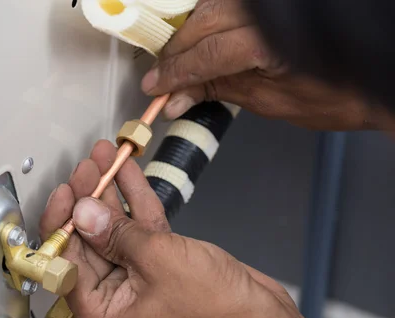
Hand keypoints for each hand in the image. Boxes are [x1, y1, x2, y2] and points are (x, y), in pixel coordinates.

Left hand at [40, 140, 383, 317]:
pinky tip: (129, 172)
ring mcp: (136, 283)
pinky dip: (136, 205)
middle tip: (90, 163)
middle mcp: (111, 302)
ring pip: (115, 232)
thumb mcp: (156, 259)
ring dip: (112, 194)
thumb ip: (114, 233)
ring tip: (105, 156)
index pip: (66, 261)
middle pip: (90, 241)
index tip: (67, 188)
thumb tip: (81, 211)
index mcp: (99, 315)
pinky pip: (140, 234)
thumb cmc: (212, 305)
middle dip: (88, 198)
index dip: (63, 220)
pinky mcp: (158, 269)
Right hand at [140, 0, 380, 130]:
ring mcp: (269, 4)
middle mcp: (269, 12)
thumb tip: (177, 98)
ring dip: (187, 32)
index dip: (175, 72)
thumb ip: (219, 91)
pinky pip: (225, 3)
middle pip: (202, 23)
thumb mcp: (268, 102)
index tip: (155, 87)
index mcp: (270, 42)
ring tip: (176, 59)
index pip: (205, 53)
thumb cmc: (330, 97)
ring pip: (210, 6)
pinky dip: (207, 17)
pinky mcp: (270, 5)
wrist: (368, 79)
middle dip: (176, 53)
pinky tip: (198, 34)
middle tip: (159, 78)